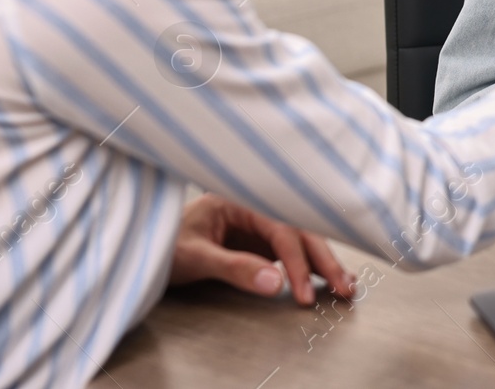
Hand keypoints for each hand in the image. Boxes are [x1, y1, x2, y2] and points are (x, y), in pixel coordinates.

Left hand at [170, 194, 354, 305]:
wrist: (147, 248)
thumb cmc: (166, 244)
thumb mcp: (194, 257)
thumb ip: (234, 268)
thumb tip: (275, 282)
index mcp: (243, 201)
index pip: (282, 230)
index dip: (296, 262)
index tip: (303, 293)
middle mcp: (258, 209)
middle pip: (302, 231)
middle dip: (325, 260)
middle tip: (344, 288)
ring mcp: (261, 225)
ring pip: (303, 240)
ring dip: (325, 263)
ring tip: (346, 287)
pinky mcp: (262, 242)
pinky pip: (293, 252)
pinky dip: (312, 266)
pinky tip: (330, 279)